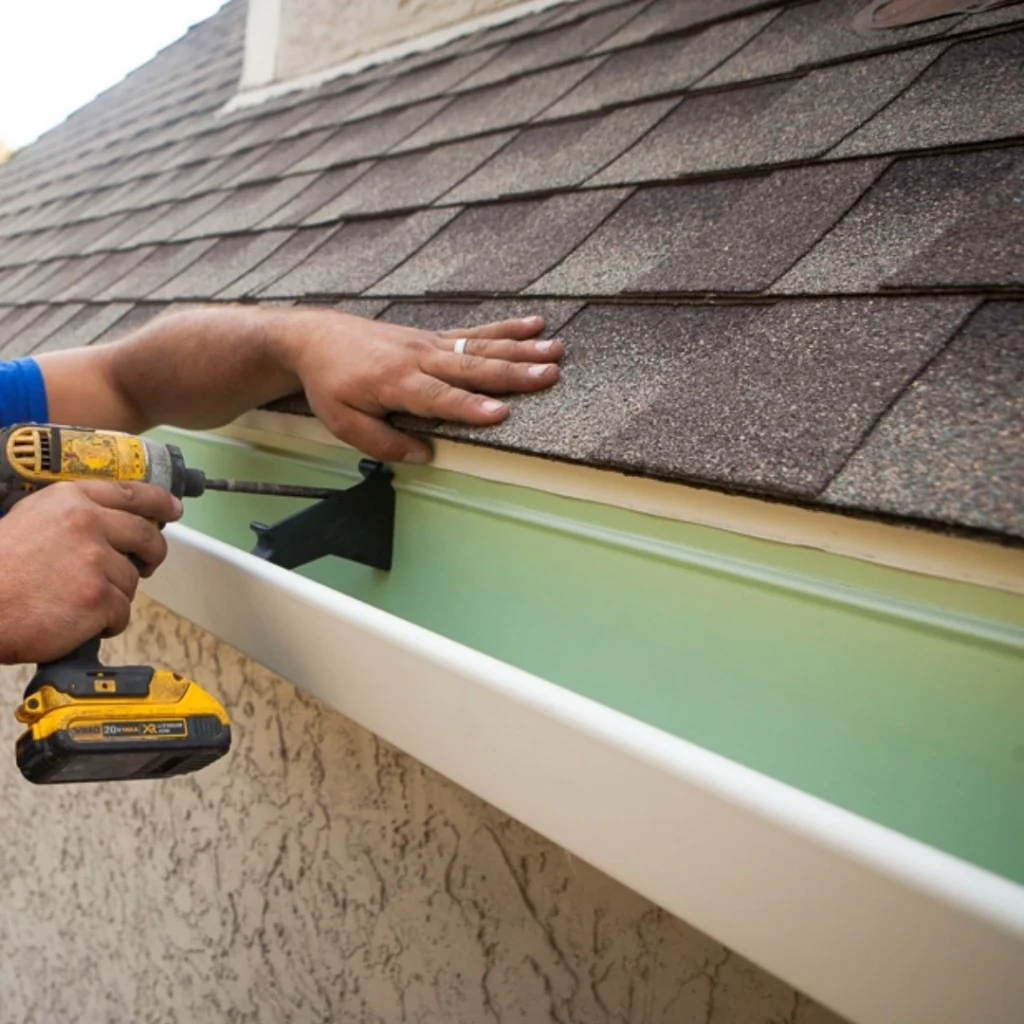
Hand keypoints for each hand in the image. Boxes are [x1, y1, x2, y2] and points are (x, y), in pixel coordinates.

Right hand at [0, 481, 181, 663]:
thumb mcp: (29, 519)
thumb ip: (71, 516)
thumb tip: (110, 523)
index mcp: (71, 499)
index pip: (132, 493)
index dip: (159, 502)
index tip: (172, 508)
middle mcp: (88, 523)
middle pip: (147, 536)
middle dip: (152, 553)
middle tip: (146, 565)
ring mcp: (96, 560)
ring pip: (132, 580)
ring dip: (114, 594)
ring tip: (77, 601)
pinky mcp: (98, 597)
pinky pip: (122, 613)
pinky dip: (106, 623)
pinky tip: (78, 621)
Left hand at [277, 310, 563, 462]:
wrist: (315, 338)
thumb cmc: (330, 383)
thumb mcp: (343, 423)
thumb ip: (383, 442)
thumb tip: (424, 455)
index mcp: (397, 383)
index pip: (440, 397)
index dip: (470, 407)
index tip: (502, 412)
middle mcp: (419, 358)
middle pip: (472, 367)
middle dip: (513, 372)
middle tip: (549, 375)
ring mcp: (429, 343)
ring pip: (481, 346)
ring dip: (520, 349)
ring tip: (555, 350)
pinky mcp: (434, 336)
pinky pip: (474, 332)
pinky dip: (506, 328)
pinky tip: (534, 325)